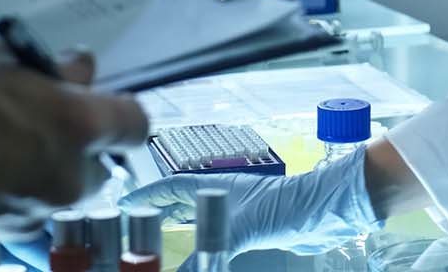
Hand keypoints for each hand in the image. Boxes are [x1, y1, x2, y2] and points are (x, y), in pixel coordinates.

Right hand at [0, 38, 148, 242]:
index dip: (117, 109)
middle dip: (75, 147)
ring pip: (55, 192)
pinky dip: (3, 194)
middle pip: (97, 167)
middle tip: (37, 120)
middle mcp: (64, 179)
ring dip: (38, 171)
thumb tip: (76, 69)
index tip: (93, 98)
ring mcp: (29, 215)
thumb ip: (48, 67)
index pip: (135, 123)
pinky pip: (15, 212)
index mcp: (76, 128)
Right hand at [121, 146, 378, 254]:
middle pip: (183, 201)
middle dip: (159, 212)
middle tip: (135, 226)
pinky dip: (205, 245)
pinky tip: (200, 254)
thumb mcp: (241, 231)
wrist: (325, 211)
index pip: (169, 188)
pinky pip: (219, 236)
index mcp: (215, 185)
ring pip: (201, 218)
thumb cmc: (286, 206)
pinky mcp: (254, 228)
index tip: (121, 207)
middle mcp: (224, 195)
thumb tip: (178, 271)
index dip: (144, 196)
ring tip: (159, 240)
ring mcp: (239, 211)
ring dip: (182, 228)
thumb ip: (208, 254)